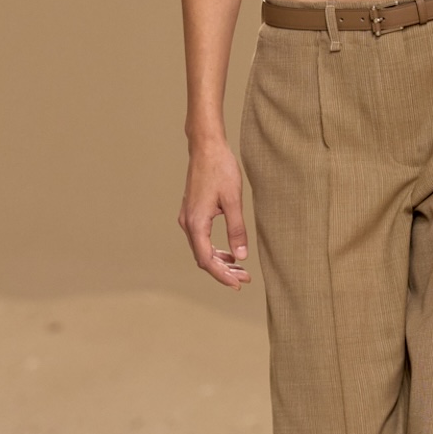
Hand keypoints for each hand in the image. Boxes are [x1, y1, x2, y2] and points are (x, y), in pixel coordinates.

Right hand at [178, 138, 251, 287]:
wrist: (206, 148)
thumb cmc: (220, 169)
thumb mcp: (233, 201)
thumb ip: (237, 230)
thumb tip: (241, 256)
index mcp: (196, 223)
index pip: (206, 260)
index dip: (222, 276)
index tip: (237, 285)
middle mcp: (188, 223)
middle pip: (203, 258)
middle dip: (223, 271)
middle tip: (244, 279)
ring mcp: (188, 218)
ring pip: (202, 249)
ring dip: (219, 261)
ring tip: (240, 269)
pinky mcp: (192, 212)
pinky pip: (201, 239)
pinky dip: (214, 249)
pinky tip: (229, 253)